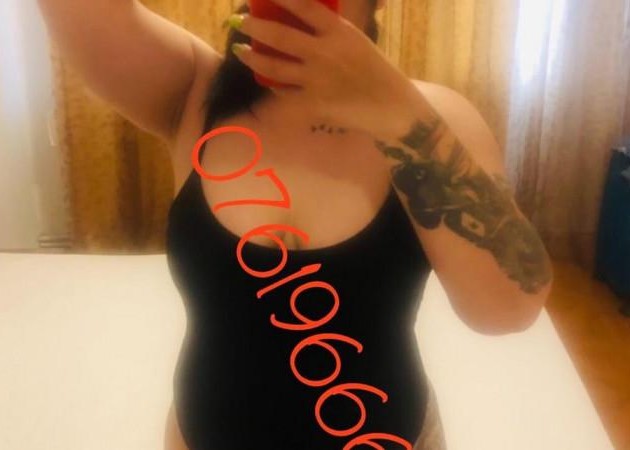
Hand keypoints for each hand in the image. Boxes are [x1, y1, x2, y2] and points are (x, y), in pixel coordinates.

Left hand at [229, 0, 419, 136]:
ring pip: (273, 67)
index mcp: (340, 32)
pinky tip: (265, 79)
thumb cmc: (376, 72)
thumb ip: (331, 32)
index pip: (305, 6)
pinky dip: (272, 86)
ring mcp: (316, 80)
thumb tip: (305, 18)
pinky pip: (283, 93)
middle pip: (279, 35)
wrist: (392, 108)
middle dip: (253, 26)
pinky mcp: (313, 104)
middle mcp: (325, 53)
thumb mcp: (358, 42)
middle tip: (239, 21)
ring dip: (252, 57)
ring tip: (240, 50)